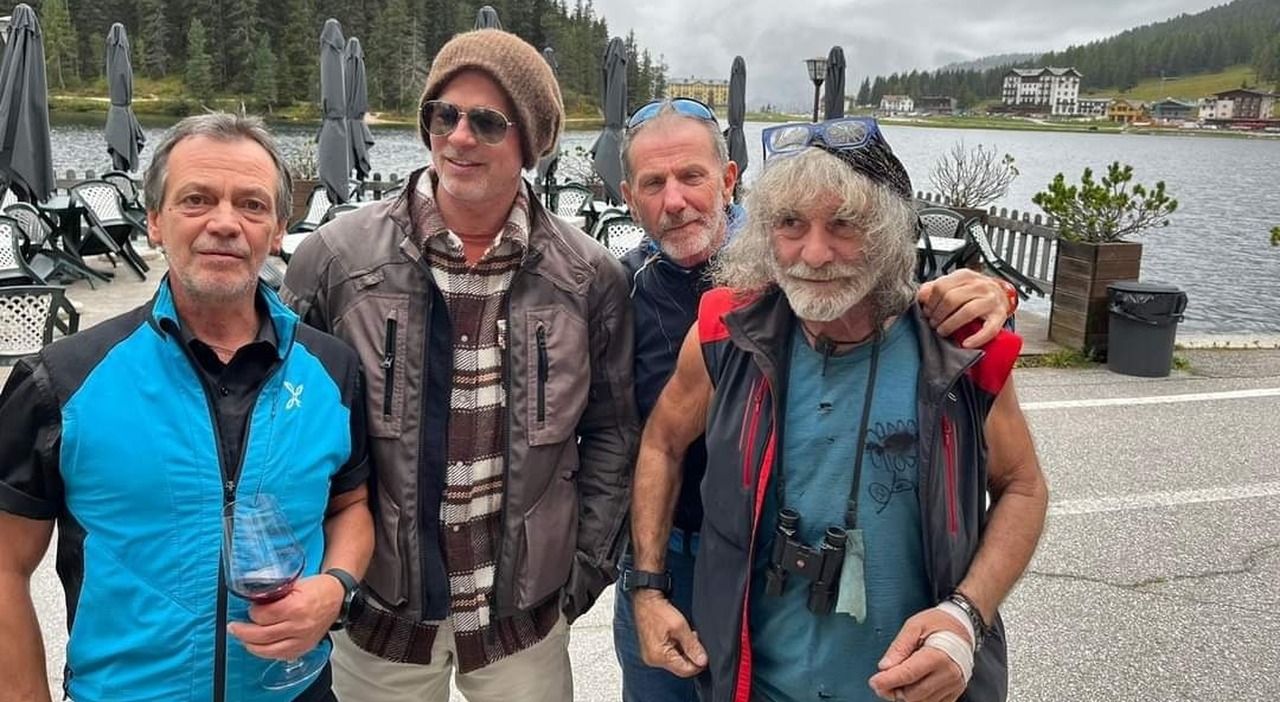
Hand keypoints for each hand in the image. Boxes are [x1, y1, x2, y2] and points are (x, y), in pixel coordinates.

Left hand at [227, 573, 343, 660]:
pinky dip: (266, 652)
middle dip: (243, 632)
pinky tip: (260, 646)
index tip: (250, 609)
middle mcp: (299, 626)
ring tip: (243, 638)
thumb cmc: (317, 589)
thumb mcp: (295, 583)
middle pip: (262, 635)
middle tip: (234, 627)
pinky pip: (279, 656)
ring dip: (251, 645)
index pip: (263, 616)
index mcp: (296, 607)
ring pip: (268, 650)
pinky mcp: (304, 648)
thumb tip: (253, 599)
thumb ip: (274, 592)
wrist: (337, 597)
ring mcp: (302, 640)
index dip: (252, 613)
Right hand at [632, 591, 706, 676]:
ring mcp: (652, 657)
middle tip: (692, 637)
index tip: (703, 651)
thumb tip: (702, 661)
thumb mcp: (680, 627)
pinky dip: (676, 648)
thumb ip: (692, 646)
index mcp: (659, 656)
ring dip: (684, 651)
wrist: (646, 602)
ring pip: (676, 661)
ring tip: (683, 635)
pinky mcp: (652, 652)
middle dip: (690, 655)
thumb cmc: (659, 611)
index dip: (698, 662)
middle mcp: (654, 660)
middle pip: (680, 667)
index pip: (685, 670)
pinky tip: (676, 637)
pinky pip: (669, 656)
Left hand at [868, 608, 970, 701]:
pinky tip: (910, 686)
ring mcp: (954, 685)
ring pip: (922, 701)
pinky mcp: (955, 692)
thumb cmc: (938, 623)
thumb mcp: (914, 625)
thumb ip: (899, 647)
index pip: (908, 675)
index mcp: (938, 656)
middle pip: (914, 693)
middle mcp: (949, 674)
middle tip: (880, 681)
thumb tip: (885, 667)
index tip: (874, 682)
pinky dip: (918, 698)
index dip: (888, 681)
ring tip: (895, 681)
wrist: (964, 627)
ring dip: (904, 695)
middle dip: (893, 690)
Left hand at [917, 270, 1008, 347]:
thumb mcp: (955, 284)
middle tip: (933, 323)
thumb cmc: (974, 291)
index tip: (927, 312)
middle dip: (938, 314)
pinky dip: (976, 338)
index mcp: (965, 276)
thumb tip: (921, 296)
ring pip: (967, 311)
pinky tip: (966, 343)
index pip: (941, 286)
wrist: (1001, 295)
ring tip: (942, 331)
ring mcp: (991, 300)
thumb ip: (935, 288)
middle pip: (951, 299)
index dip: (930, 302)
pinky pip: (988, 329)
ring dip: (950, 325)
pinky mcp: (999, 316)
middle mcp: (979, 286)